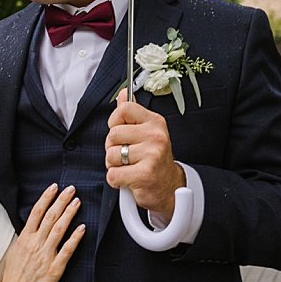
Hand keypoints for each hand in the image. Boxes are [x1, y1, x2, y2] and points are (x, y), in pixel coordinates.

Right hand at [0, 183, 84, 281]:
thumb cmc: (13, 276)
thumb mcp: (15, 250)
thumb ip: (26, 237)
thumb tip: (34, 224)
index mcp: (24, 238)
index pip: (37, 212)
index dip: (47, 197)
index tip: (54, 187)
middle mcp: (35, 244)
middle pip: (50, 217)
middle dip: (62, 200)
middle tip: (71, 189)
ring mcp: (45, 256)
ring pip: (59, 229)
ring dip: (69, 213)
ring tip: (77, 202)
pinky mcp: (54, 269)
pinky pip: (67, 250)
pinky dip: (75, 238)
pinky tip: (82, 228)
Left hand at [105, 89, 185, 217]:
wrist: (169, 187)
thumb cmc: (153, 159)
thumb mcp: (146, 132)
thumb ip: (132, 113)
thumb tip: (123, 94)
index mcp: (155, 122)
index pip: (124, 109)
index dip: (115, 122)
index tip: (122, 134)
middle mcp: (156, 136)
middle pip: (112, 134)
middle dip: (112, 148)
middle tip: (127, 156)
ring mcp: (152, 155)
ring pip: (110, 155)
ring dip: (114, 166)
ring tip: (129, 168)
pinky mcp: (145, 175)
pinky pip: (113, 175)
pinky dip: (116, 181)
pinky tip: (129, 180)